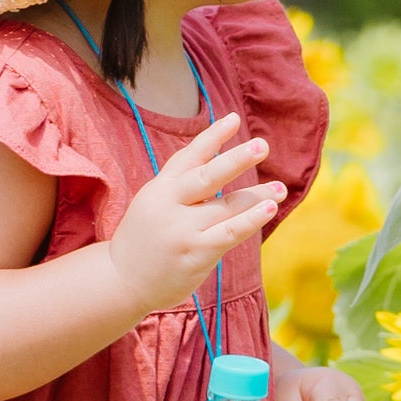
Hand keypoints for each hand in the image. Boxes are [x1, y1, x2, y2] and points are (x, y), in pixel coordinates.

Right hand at [107, 114, 285, 321]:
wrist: (121, 280)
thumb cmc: (145, 237)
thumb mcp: (153, 200)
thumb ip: (181, 180)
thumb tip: (218, 155)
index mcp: (160, 187)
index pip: (189, 156)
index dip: (212, 136)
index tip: (234, 119)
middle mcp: (170, 205)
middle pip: (208, 176)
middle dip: (237, 159)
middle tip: (262, 146)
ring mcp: (183, 230)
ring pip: (227, 206)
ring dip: (257, 196)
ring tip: (280, 188)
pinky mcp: (196, 253)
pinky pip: (229, 234)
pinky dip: (251, 220)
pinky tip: (269, 209)